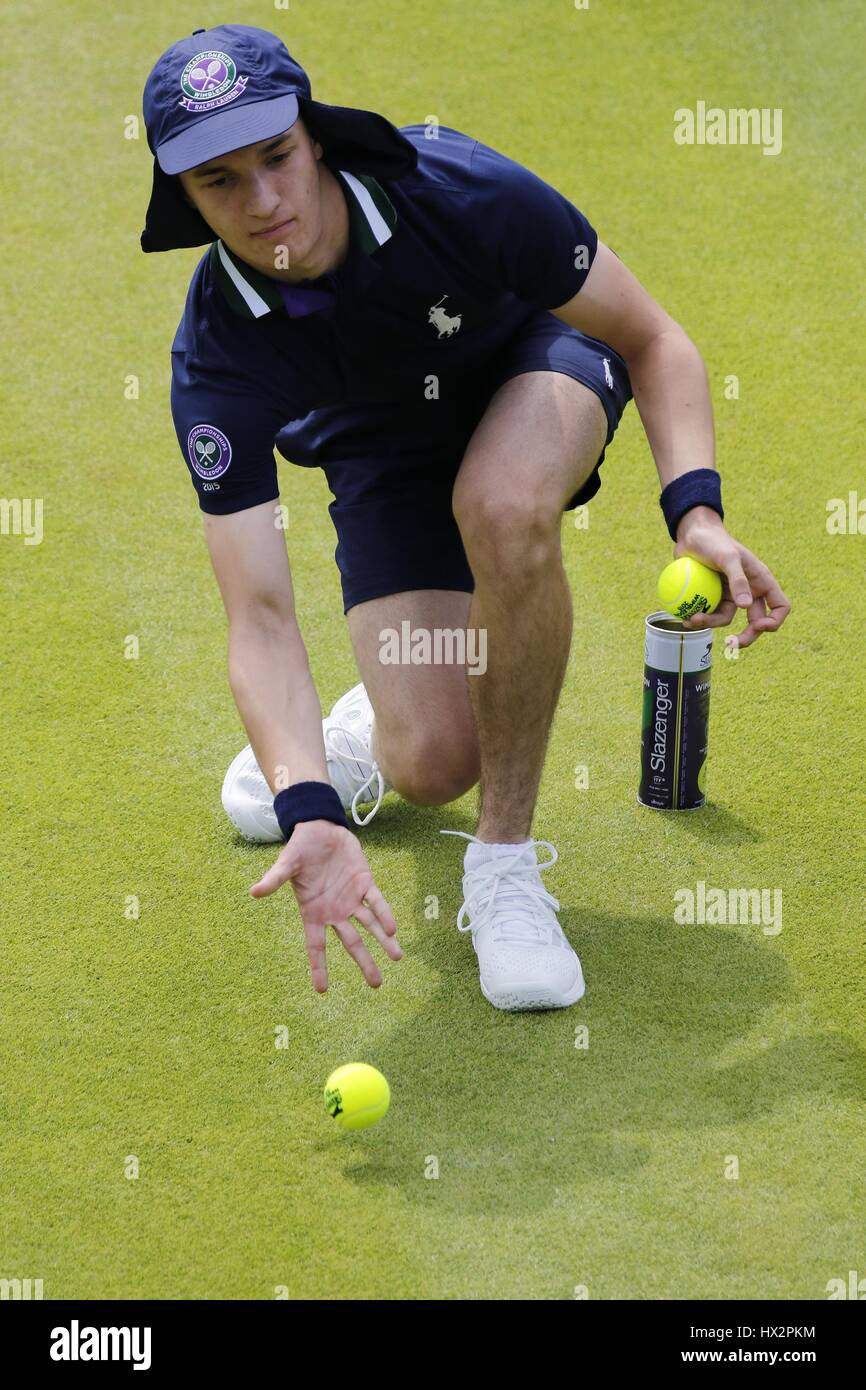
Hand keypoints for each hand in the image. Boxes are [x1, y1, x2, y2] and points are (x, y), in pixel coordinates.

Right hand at [249, 819, 400, 992]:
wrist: (319, 828)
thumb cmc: (299, 849)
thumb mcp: (286, 864)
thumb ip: (274, 879)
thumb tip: (254, 892)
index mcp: (313, 913)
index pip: (316, 946)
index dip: (319, 967)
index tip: (321, 990)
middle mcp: (334, 911)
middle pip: (352, 942)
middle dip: (364, 962)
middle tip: (376, 984)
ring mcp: (351, 899)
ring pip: (370, 925)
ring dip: (384, 941)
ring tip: (397, 958)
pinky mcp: (364, 882)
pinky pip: (376, 901)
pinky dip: (384, 914)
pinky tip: (393, 929)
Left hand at [674, 508, 790, 649]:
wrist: (691, 535)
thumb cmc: (714, 541)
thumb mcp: (727, 557)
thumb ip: (737, 579)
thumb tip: (746, 606)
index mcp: (761, 581)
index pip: (780, 606)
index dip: (774, 621)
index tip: (758, 626)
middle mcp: (749, 591)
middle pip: (756, 622)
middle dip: (746, 637)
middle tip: (731, 644)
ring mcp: (731, 596)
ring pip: (728, 620)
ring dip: (712, 624)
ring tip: (693, 620)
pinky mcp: (713, 597)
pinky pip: (710, 614)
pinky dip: (700, 619)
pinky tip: (687, 619)